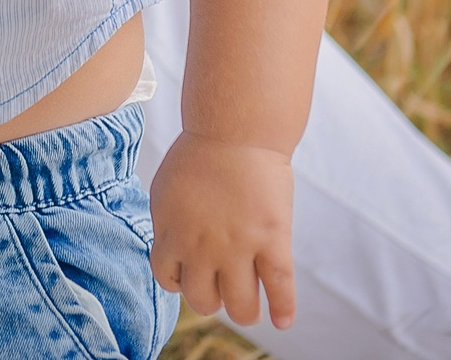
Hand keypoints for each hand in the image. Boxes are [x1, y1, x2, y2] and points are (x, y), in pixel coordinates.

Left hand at [147, 131, 296, 327]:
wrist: (235, 130)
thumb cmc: (200, 153)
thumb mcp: (166, 190)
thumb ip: (168, 224)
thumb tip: (170, 249)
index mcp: (172, 234)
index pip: (169, 279)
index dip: (180, 282)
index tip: (191, 277)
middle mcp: (201, 249)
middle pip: (203, 300)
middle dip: (211, 300)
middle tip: (221, 291)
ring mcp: (238, 248)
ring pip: (240, 305)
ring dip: (244, 311)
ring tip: (249, 308)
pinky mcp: (272, 241)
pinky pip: (279, 288)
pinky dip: (283, 309)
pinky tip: (283, 321)